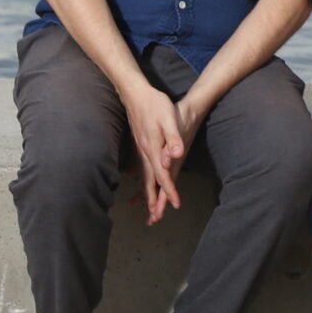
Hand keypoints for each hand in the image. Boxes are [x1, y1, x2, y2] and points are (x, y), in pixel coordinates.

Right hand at [127, 82, 188, 223]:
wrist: (135, 93)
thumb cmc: (155, 104)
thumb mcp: (169, 119)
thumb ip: (172, 138)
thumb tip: (176, 156)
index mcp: (154, 149)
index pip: (163, 176)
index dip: (169, 192)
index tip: (175, 206)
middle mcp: (145, 153)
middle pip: (150, 182)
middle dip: (153, 201)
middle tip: (154, 219)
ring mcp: (140, 150)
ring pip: (144, 177)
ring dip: (145, 194)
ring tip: (145, 208)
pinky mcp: (139, 145)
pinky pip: (140, 169)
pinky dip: (141, 181)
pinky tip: (139, 184)